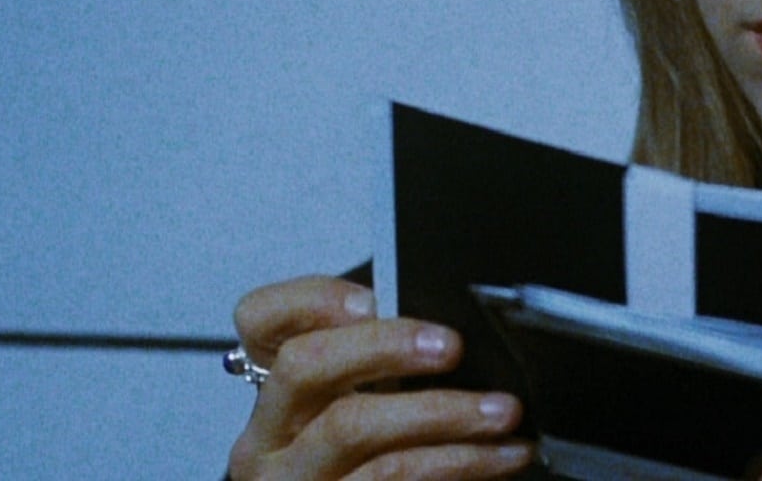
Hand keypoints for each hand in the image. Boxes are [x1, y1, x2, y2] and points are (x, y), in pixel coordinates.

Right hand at [226, 275, 532, 479]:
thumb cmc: (376, 455)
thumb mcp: (368, 398)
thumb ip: (385, 356)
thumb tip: (445, 327)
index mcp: (275, 387)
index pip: (261, 319)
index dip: (312, 300)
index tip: (372, 298)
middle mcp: (269, 434)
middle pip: (305, 367)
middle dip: (385, 346)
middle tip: (451, 346)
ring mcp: (294, 478)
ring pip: (352, 428)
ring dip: (441, 414)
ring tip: (500, 411)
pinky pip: (389, 478)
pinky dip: (457, 464)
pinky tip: (497, 456)